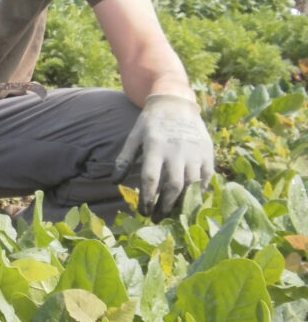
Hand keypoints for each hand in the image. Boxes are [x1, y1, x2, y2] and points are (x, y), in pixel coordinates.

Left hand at [113, 94, 214, 219]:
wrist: (176, 103)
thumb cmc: (151, 122)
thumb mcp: (134, 137)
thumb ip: (124, 159)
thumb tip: (114, 182)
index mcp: (155, 146)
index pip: (150, 178)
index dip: (146, 198)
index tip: (142, 211)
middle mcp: (176, 150)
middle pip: (173, 186)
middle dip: (164, 207)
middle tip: (156, 219)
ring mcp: (194, 152)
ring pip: (191, 185)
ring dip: (181, 203)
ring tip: (171, 213)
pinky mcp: (207, 152)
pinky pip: (206, 178)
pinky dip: (198, 193)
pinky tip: (188, 201)